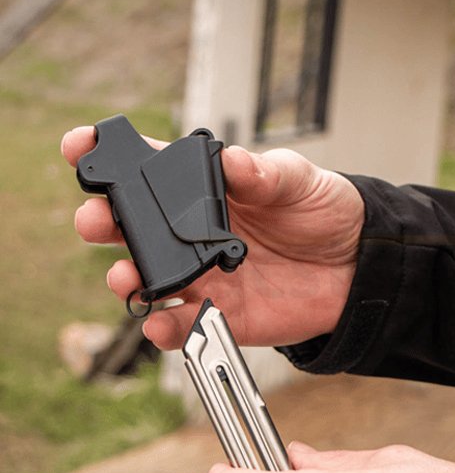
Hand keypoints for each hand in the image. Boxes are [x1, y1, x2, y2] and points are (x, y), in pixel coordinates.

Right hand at [62, 127, 363, 349]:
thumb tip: (232, 162)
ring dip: (127, 277)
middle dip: (103, 221)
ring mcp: (203, 274)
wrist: (358, 266)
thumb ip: (266, 174)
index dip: (108, 155)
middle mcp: (194, 232)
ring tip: (126, 275)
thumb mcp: (299, 181)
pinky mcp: (220, 313)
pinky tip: (160, 322)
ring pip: (147, 278)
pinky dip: (165, 327)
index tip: (78, 145)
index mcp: (208, 189)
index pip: (149, 169)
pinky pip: (182, 324)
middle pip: (133, 226)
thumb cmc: (324, 213)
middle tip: (95, 219)